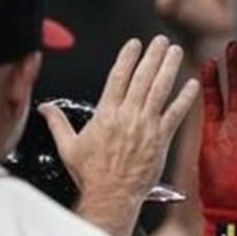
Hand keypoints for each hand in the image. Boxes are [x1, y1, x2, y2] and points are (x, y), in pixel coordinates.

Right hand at [43, 36, 198, 235]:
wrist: (111, 195)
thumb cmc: (91, 175)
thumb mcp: (68, 146)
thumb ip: (57, 123)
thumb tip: (44, 108)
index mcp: (106, 113)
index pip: (117, 77)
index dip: (127, 58)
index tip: (135, 44)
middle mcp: (127, 115)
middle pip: (142, 78)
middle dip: (152, 56)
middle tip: (161, 40)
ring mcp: (146, 126)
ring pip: (160, 90)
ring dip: (169, 68)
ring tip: (175, 52)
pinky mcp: (161, 139)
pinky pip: (176, 114)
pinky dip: (185, 98)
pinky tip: (192, 84)